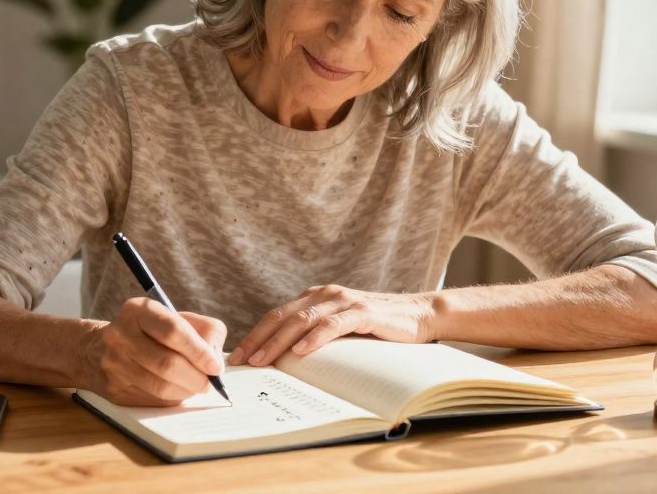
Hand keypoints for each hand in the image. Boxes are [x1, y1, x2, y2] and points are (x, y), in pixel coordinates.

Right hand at [79, 297, 226, 405]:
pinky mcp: (113, 389)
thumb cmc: (149, 332)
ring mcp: (113, 364)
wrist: (97, 349)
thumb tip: (215, 358)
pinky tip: (177, 391)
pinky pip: (152, 399)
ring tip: (196, 386)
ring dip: (186, 390)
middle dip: (196, 377)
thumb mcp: (175, 317)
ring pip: (160, 386)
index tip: (215, 366)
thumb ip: (204, 330)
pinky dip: (172, 398)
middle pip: (167, 363)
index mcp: (138, 311)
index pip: (173, 331)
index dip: (199, 351)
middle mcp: (120, 335)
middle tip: (210, 382)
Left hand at [227, 285, 441, 366]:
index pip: (276, 316)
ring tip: (262, 359)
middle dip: (258, 340)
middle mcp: (325, 294)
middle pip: (282, 317)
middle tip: (240, 361)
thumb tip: (284, 361)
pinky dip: (315, 337)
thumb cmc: (377, 327)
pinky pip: (333, 324)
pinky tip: (301, 351)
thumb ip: (315, 335)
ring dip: (279, 341)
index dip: (254, 335)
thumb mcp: (340, 330)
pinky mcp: (363, 312)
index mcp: (315, 298)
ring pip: (302, 320)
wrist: (420, 315)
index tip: (236, 357)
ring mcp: (343, 301)